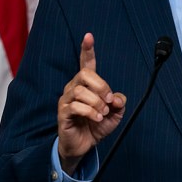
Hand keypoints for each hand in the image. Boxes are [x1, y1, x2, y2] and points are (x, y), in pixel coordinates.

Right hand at [56, 33, 125, 174]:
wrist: (84, 146)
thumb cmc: (96, 126)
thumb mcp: (114, 114)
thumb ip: (118, 103)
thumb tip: (117, 98)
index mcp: (86, 85)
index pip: (85, 63)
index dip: (87, 49)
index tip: (89, 36)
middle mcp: (74, 88)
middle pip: (84, 74)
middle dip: (101, 86)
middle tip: (109, 100)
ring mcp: (67, 100)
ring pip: (80, 91)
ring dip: (96, 102)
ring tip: (102, 113)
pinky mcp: (63, 113)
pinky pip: (75, 106)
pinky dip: (90, 112)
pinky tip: (97, 118)